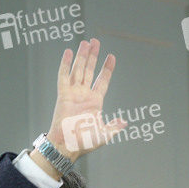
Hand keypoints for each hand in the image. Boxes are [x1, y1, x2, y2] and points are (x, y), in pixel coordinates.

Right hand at [42, 38, 126, 163]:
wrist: (68, 146)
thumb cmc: (84, 143)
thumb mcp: (104, 134)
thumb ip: (114, 126)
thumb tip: (125, 122)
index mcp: (95, 103)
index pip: (102, 81)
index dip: (107, 69)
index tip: (111, 57)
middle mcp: (84, 95)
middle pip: (90, 71)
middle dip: (93, 56)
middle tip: (96, 42)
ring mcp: (74, 94)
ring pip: (78, 70)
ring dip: (82, 56)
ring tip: (86, 42)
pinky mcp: (63, 95)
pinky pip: (64, 76)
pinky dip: (66, 64)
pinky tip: (69, 52)